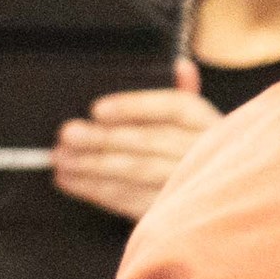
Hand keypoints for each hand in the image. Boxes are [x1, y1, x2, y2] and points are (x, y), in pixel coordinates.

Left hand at [53, 62, 221, 220]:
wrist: (217, 204)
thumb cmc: (197, 156)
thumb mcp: (200, 125)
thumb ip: (186, 94)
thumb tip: (181, 66)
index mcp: (210, 124)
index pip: (176, 107)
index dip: (135, 106)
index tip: (98, 109)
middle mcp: (206, 154)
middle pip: (150, 140)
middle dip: (103, 138)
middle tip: (68, 134)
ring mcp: (191, 186)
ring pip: (137, 171)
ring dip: (93, 166)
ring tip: (62, 159)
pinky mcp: (172, 212)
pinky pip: (131, 200)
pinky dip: (98, 191)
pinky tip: (74, 181)